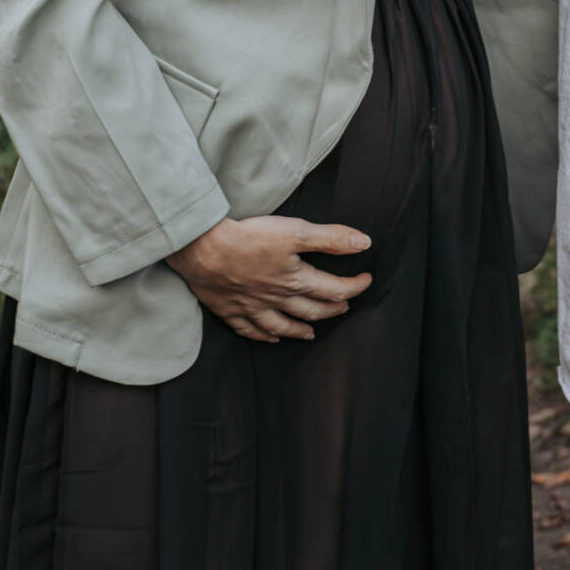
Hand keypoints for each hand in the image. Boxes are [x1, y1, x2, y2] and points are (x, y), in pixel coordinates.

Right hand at [167, 214, 370, 342]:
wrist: (203, 249)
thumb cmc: (249, 238)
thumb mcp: (296, 231)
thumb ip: (331, 239)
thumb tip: (364, 244)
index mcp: (295, 280)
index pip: (334, 288)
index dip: (354, 286)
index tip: (366, 280)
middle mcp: (276, 299)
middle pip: (311, 310)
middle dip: (331, 309)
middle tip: (344, 306)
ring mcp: (252, 308)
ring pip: (282, 325)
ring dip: (300, 329)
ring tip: (311, 333)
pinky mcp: (230, 309)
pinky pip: (250, 330)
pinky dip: (264, 336)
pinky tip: (271, 338)